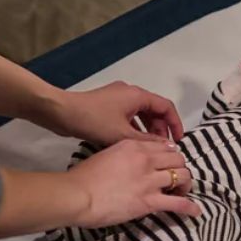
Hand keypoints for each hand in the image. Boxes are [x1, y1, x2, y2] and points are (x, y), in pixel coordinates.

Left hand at [48, 81, 184, 146]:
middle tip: (163, 147)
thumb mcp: (123, 135)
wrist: (62, 113)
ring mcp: (118, 98)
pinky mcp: (108, 105)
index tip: (178, 141)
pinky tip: (132, 143)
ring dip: (148, 129)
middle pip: (154, 109)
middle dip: (161, 128)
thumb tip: (168, 147)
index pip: (166, 106)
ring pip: (141, 113)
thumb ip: (148, 141)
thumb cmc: (94, 121)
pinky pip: (129, 115)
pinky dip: (135, 128)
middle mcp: (130, 93)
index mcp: (138, 95)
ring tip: (150, 148)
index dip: (175, 124)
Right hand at [65, 139, 199, 227]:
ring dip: (185, 185)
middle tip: (176, 178)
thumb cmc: (84, 177)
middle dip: (180, 168)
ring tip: (182, 192)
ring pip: (183, 177)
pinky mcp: (151, 201)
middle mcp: (146, 160)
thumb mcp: (107, 155)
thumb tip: (131, 164)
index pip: (164, 146)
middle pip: (178, 160)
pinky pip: (179, 203)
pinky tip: (195, 211)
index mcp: (134, 146)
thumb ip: (124, 155)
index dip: (170, 156)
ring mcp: (150, 180)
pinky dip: (190, 207)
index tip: (169, 163)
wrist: (78, 195)